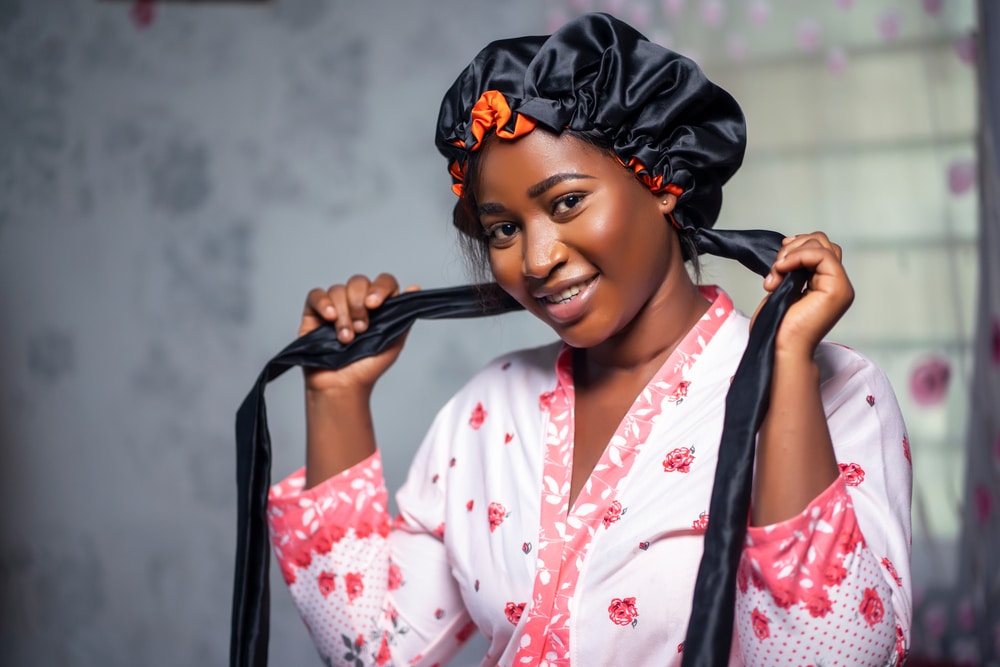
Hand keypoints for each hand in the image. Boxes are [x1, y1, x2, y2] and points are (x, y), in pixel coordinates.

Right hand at [299, 273, 419, 392]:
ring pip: (338, 290)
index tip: (375, 304)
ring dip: (344, 314)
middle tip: (361, 329)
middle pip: (358, 282)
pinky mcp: (314, 312)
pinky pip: (316, 295)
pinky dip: (323, 303)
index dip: (380, 288)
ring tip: (345, 338)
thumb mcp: (394, 342)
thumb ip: (403, 315)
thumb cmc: (367, 368)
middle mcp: (356, 302)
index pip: (383, 282)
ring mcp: (335, 306)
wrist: (342, 386)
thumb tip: (414, 288)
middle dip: (359, 304)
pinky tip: (329, 318)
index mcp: (378, 306)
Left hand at [755, 232, 854, 359]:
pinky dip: (798, 256)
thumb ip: (792, 269)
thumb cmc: (778, 326)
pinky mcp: (837, 288)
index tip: (776, 261)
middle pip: (822, 242)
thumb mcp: (783, 288)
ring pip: (822, 245)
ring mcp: (840, 286)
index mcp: (825, 284)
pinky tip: (781, 269)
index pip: (818, 249)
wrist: (780, 347)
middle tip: (774, 269)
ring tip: (775, 274)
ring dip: (791, 254)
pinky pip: (821, 255)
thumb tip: (788, 248)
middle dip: (793, 248)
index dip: (796, 247)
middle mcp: (836, 283)